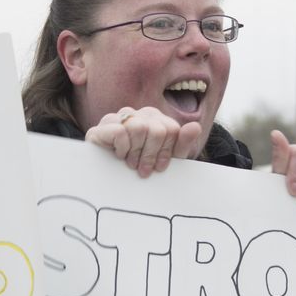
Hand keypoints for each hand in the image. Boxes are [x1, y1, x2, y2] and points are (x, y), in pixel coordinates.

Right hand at [84, 107, 201, 176]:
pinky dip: (122, 149)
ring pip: (139, 128)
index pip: (171, 129)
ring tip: (131, 163)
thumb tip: (195, 127)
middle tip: (144, 168)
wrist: (111, 181)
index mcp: (154, 118)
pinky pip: (120, 132)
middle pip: (157, 130)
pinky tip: (119, 155)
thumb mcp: (167, 160)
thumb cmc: (140, 167)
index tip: (159, 166)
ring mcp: (117, 119)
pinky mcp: (100, 129)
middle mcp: (136, 114)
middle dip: (152, 155)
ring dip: (137, 153)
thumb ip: (183, 144)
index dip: (167, 152)